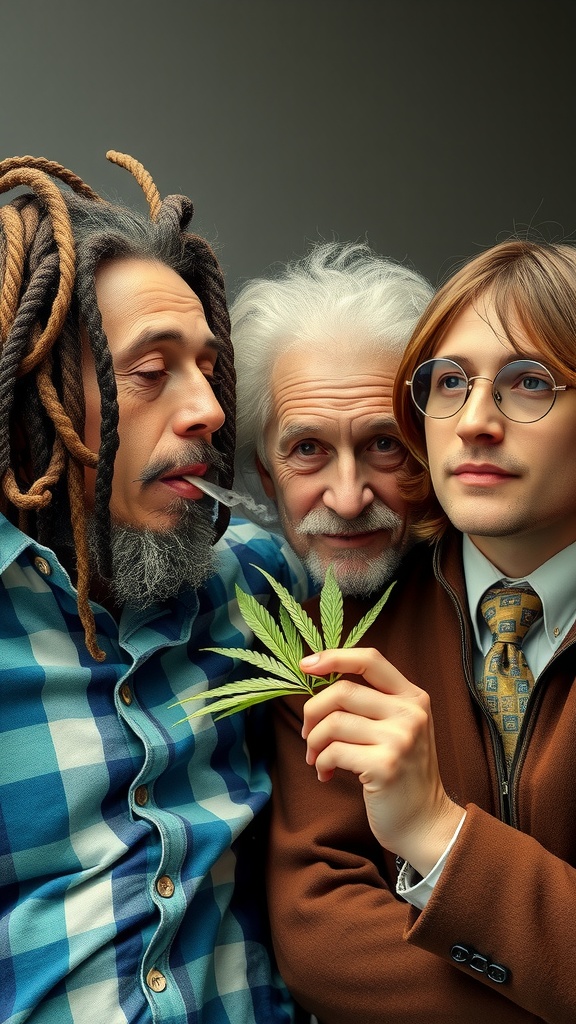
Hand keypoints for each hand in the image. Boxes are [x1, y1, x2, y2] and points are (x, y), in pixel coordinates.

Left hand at [300, 648, 463, 876]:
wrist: (426, 823)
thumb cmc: (402, 774)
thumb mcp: (399, 729)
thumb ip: (372, 703)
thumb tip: (320, 681)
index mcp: (413, 697)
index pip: (370, 660)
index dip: (334, 657)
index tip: (306, 665)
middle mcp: (410, 713)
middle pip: (342, 691)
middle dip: (313, 711)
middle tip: (307, 734)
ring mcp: (400, 739)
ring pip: (333, 723)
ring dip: (313, 742)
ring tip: (316, 758)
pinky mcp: (385, 766)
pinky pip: (334, 752)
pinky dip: (321, 763)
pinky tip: (326, 775)